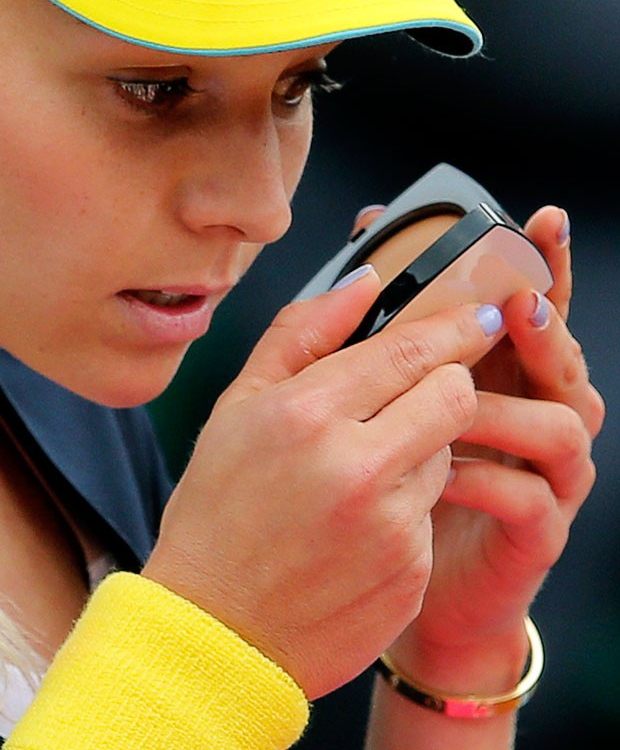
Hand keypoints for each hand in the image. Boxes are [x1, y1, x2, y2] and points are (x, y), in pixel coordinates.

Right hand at [143, 264, 503, 698]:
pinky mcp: (412, 572)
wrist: (217, 631)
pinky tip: (358, 525)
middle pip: (455, 394)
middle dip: (447, 382)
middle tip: (418, 390)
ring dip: (419, 447)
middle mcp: (357, 467)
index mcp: (308, 414)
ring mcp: (391, 526)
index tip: (481, 313)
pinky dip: (407, 506)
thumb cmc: (220, 510)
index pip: (413, 350)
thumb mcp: (239, 406)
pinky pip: (431, 513)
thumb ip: (303, 332)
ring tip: (360, 473)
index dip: (457, 325)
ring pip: (447, 452)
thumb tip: (365, 280)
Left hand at [389, 205, 604, 689]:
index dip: (545, 264)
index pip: (534, 309)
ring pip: (562, 421)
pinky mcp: (538, 531)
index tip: (541, 220)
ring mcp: (547, 474)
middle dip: (546, 323)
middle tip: (517, 300)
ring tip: (456, 401)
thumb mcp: (383, 401)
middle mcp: (537, 414)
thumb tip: (366, 254)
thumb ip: (381, 333)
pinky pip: (531, 495)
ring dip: (509, 405)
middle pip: (565, 356)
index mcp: (503, 376)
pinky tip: (443, 472)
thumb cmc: (391, 482)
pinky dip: (487, 476)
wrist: (403, 584)